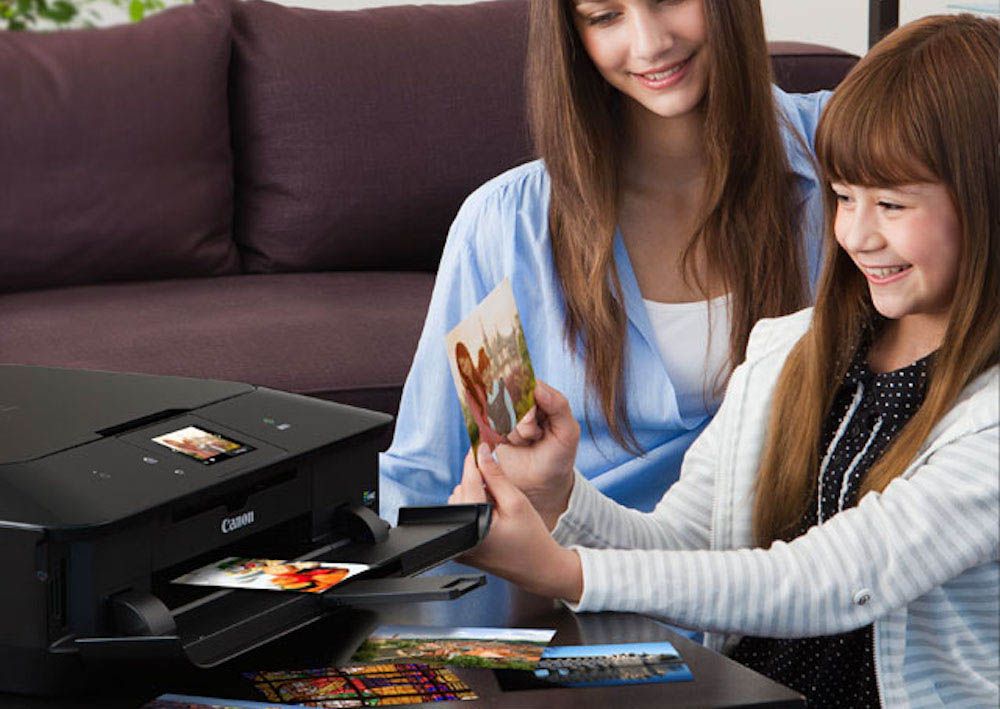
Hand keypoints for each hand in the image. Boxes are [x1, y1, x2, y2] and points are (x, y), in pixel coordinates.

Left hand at [449, 444, 582, 602]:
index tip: (478, 444)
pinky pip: (463, 517)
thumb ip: (495, 476)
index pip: (468, 480)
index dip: (474, 459)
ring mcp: (460, 545)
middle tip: (500, 485)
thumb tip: (482, 453)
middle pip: (462, 490)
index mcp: (475, 523)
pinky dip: (476, 510)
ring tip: (499, 506)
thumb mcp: (516, 501)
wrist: (539, 569)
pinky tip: (493, 517)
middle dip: (478, 481)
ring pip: (461, 502)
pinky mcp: (462, 549)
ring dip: (477, 496)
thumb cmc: (532, 539)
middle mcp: (462, 535)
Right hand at [494, 380, 579, 528]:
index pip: (532, 385)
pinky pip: (491, 424)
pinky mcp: (493, 430)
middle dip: (525, 420)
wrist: (540, 485)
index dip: (531, 398)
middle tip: (535, 437)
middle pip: (514, 397)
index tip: (536, 416)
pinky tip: (515, 446)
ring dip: (516, 433)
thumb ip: (559, 406)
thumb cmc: (558, 457)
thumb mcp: (568, 432)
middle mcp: (524, 405)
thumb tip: (538, 387)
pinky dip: (503, 436)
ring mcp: (507, 416)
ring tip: (527, 444)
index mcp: (544, 399)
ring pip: (502, 412)